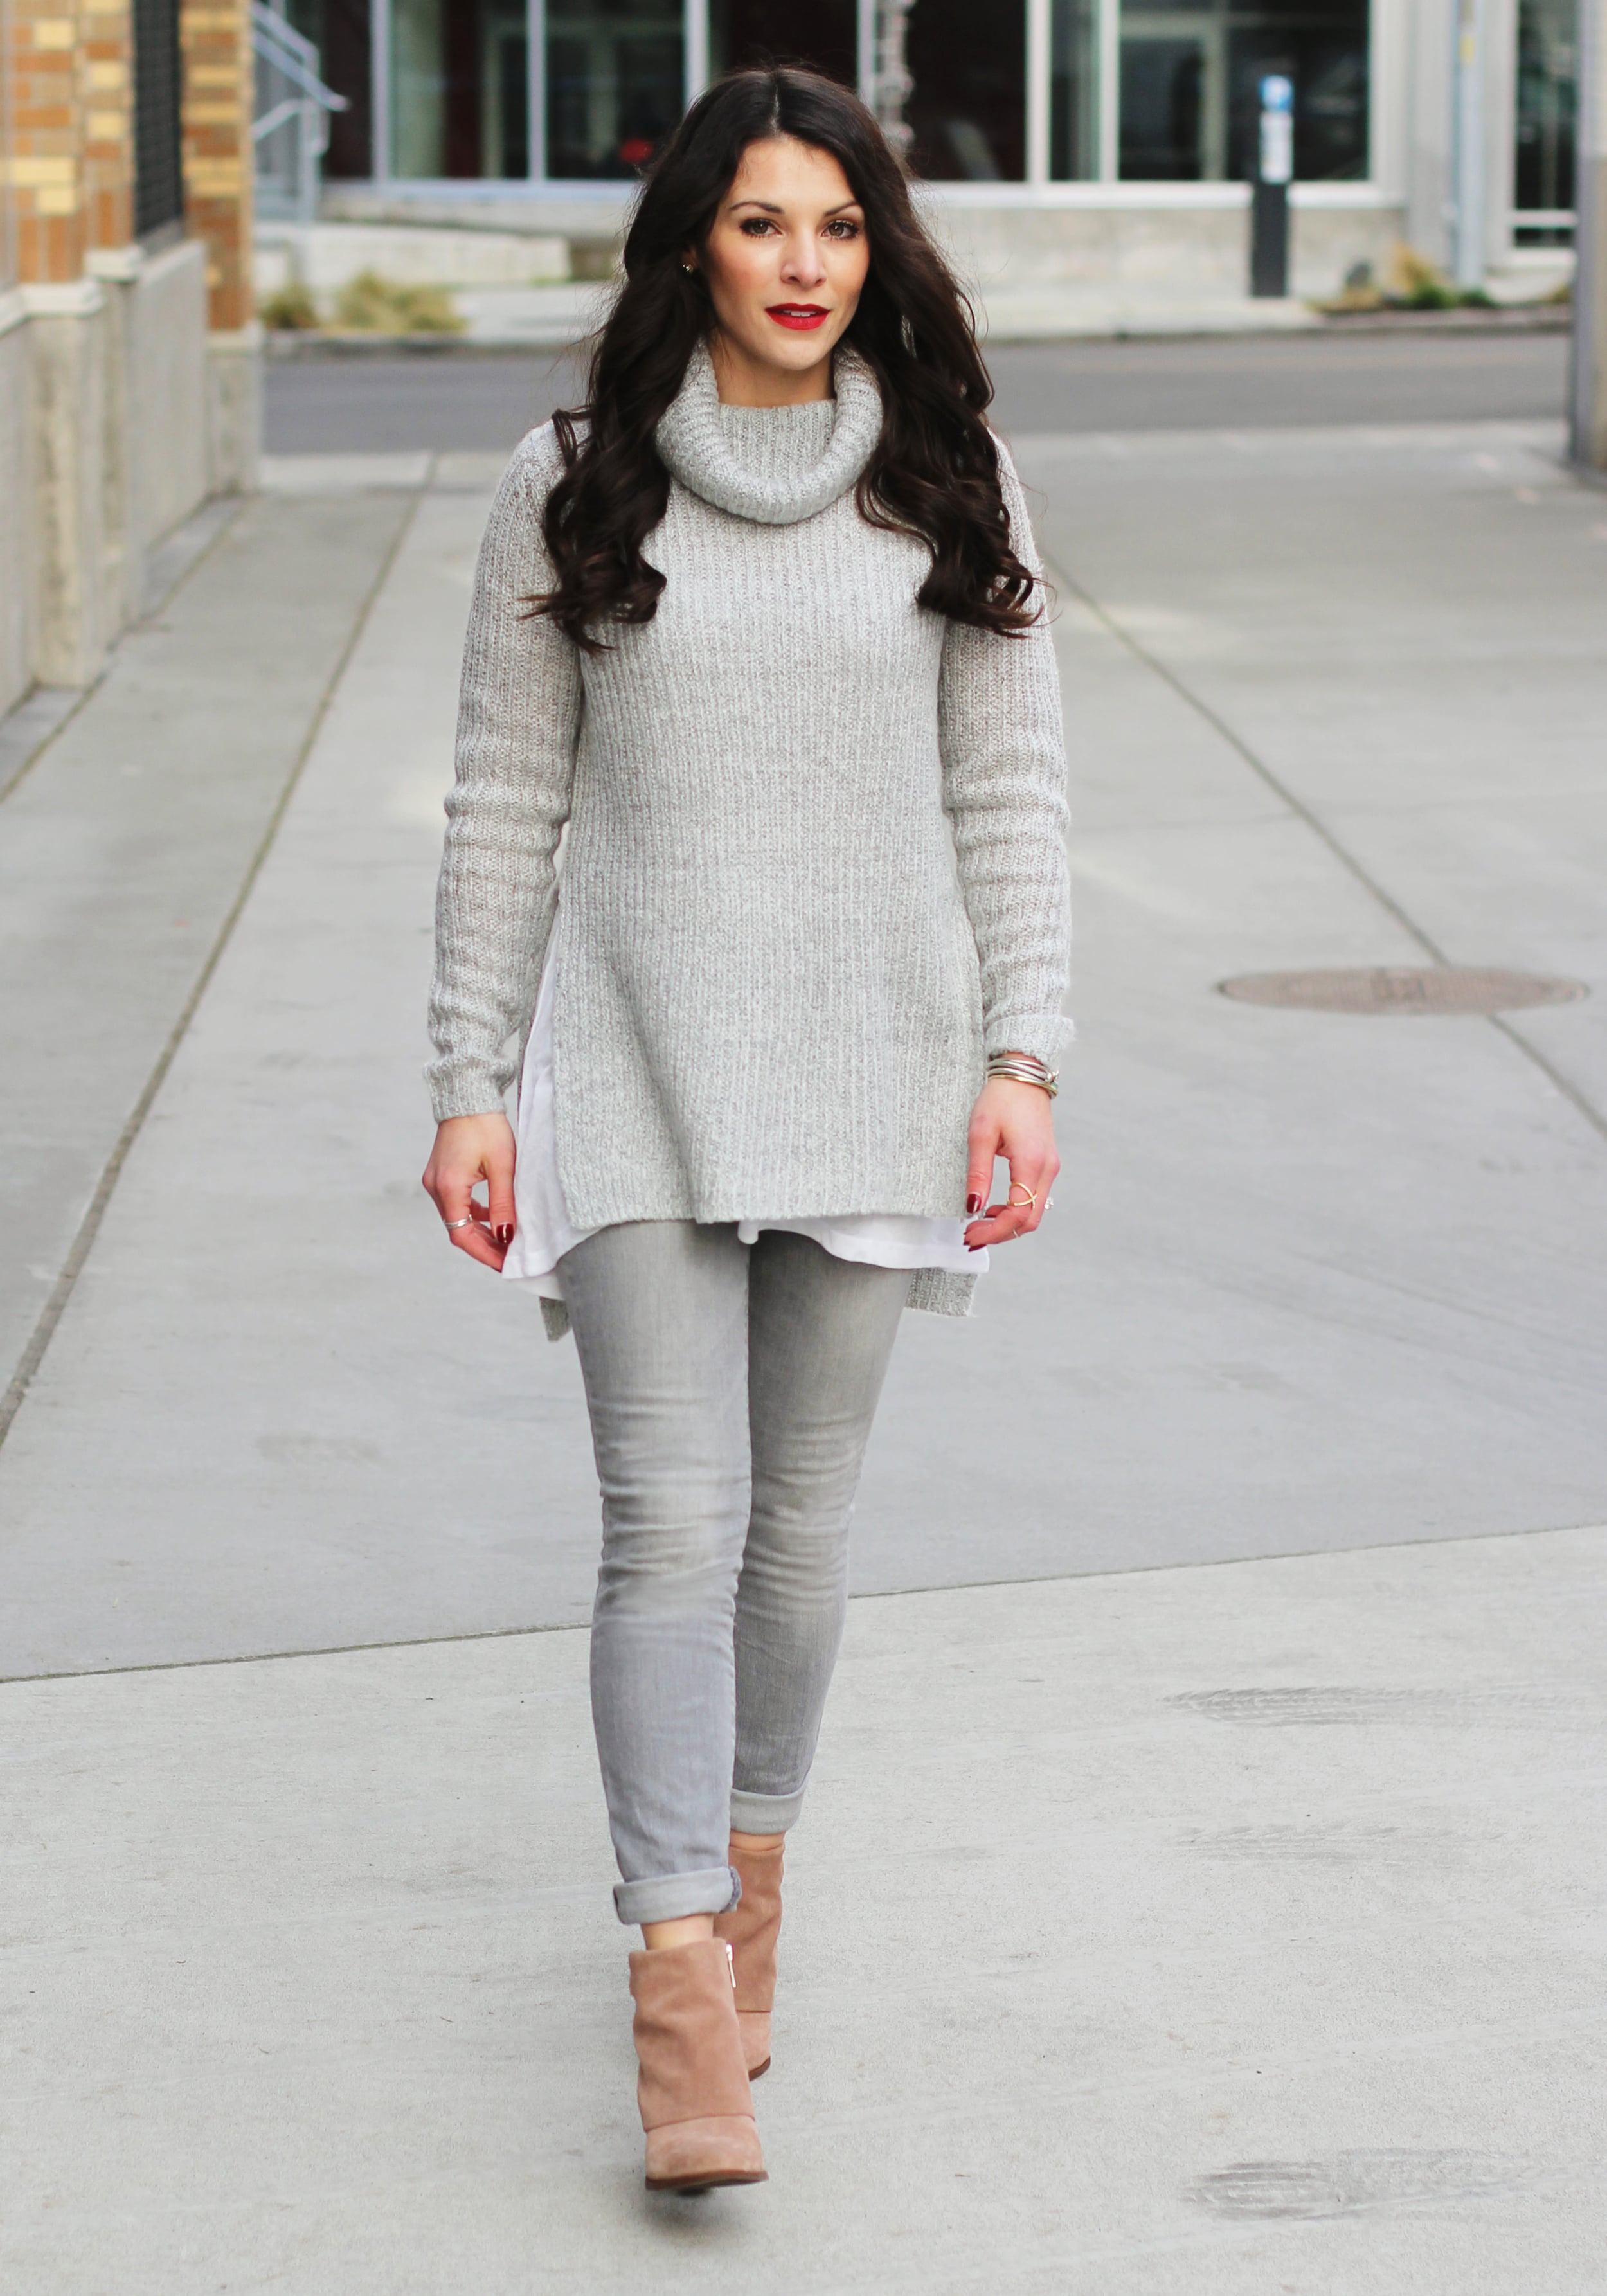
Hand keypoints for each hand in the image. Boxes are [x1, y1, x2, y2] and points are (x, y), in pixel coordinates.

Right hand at [422, 1112, 516, 1271]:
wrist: (468, 1094)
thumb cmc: (486, 1125)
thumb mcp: (502, 1167)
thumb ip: (503, 1204)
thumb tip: (506, 1236)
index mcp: (448, 1187)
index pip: (462, 1236)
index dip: (484, 1254)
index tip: (505, 1265)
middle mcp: (436, 1187)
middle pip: (458, 1230)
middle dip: (484, 1246)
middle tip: (510, 1258)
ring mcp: (435, 1181)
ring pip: (457, 1218)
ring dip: (480, 1232)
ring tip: (505, 1242)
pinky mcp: (441, 1174)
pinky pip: (456, 1203)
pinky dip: (474, 1215)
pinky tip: (493, 1217)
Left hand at [963, 1069, 1059, 1251]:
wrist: (1024, 1074)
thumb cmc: (1001, 1099)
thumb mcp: (980, 1134)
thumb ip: (978, 1174)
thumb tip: (972, 1207)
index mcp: (1031, 1163)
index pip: (1017, 1214)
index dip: (993, 1231)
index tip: (970, 1235)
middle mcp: (1047, 1169)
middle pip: (1029, 1221)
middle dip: (1000, 1234)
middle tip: (971, 1236)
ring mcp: (1050, 1167)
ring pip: (1034, 1212)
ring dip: (1007, 1224)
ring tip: (979, 1224)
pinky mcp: (1046, 1164)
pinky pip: (1035, 1198)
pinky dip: (1015, 1210)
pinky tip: (994, 1208)